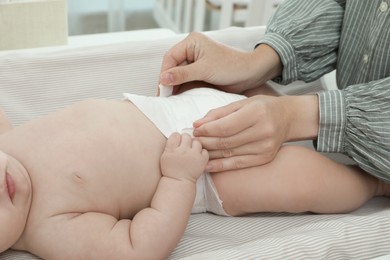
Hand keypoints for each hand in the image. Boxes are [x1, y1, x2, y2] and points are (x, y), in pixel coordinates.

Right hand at [159, 32, 281, 94]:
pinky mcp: (200, 73)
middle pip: (172, 67)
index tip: (162, 88)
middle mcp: (191, 50)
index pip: (170, 58)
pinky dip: (182, 89)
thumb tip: (162, 79)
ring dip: (174, 87)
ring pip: (178, 75)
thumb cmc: (231, 66)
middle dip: (168, 81)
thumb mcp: (204, 69)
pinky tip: (178, 99)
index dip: (164, 73)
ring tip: (169, 100)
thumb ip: (182, 74)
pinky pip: (186, 81)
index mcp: (191, 42)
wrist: (250, 74)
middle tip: (164, 97)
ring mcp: (195, 62)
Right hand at [160, 133, 208, 182]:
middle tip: (184, 147)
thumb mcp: (164, 156)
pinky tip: (197, 156)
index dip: (177, 138)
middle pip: (186, 136)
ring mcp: (193, 156)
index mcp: (171, 150)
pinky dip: (201, 152)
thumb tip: (178, 134)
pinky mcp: (202, 161)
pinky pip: (204, 150)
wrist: (179, 182)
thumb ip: (170, 144)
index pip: (176, 135)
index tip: (177, 143)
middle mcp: (183, 151)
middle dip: (185, 140)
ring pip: (196, 142)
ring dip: (194, 145)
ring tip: (191, 152)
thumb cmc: (171, 169)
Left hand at [193, 95, 319, 171]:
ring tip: (198, 151)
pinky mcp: (265, 158)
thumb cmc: (263, 107)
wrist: (288, 118)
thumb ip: (219, 113)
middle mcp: (263, 131)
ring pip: (230, 153)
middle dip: (206, 142)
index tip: (195, 129)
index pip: (225, 126)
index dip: (207, 130)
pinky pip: (238, 164)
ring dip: (210, 154)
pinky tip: (208, 165)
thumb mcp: (242, 103)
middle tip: (193, 141)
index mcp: (257, 113)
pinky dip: (221, 166)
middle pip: (226, 141)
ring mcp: (265, 147)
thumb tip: (197, 124)